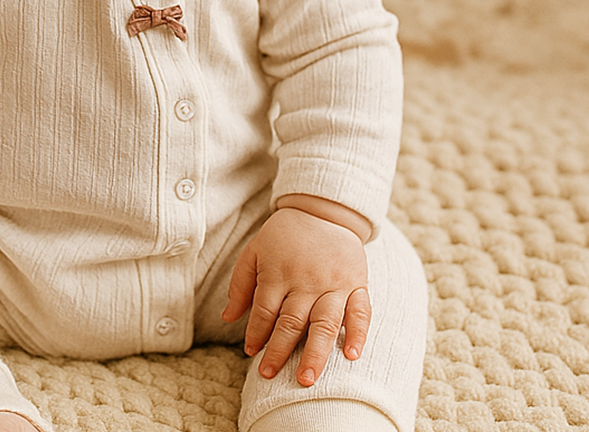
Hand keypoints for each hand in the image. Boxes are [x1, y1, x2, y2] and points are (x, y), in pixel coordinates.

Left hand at [221, 201, 370, 386]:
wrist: (322, 209)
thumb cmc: (284, 234)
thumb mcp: (254, 250)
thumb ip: (241, 284)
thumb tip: (227, 318)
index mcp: (278, 273)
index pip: (265, 311)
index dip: (256, 333)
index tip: (251, 353)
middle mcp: (305, 281)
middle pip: (291, 322)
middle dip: (280, 351)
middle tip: (270, 375)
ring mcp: (333, 283)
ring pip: (324, 323)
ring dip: (316, 353)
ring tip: (307, 379)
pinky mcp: (356, 283)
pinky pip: (361, 311)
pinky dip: (357, 333)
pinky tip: (351, 355)